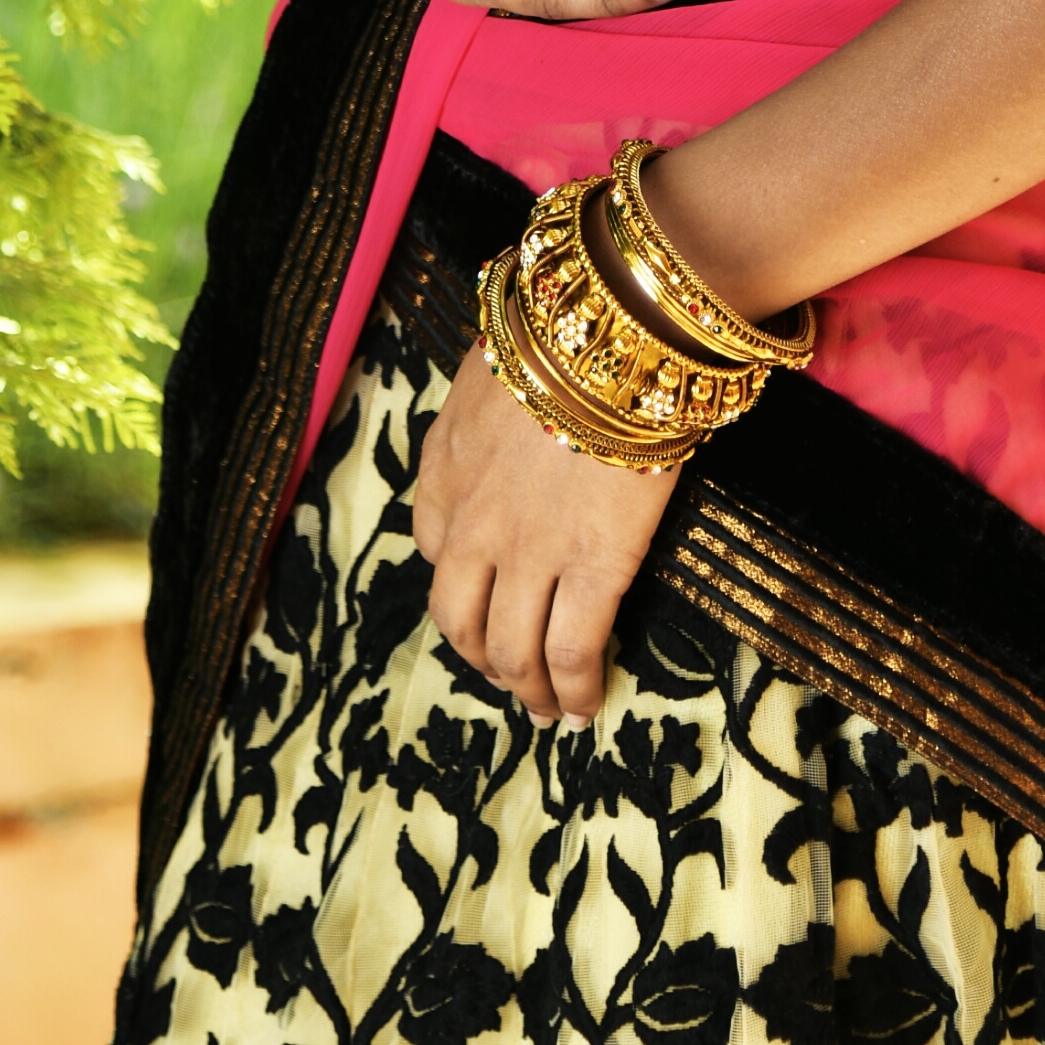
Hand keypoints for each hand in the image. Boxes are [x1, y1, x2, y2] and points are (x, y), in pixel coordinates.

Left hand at [412, 339, 677, 723]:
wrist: (607, 334)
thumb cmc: (560, 332)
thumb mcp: (490, 372)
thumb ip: (485, 415)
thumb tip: (506, 420)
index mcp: (443, 474)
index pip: (436, 555)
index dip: (461, 593)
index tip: (484, 607)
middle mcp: (472, 526)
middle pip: (460, 621)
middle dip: (484, 660)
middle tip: (510, 680)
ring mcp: (530, 553)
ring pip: (512, 650)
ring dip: (528, 691)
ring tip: (549, 712)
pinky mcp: (593, 567)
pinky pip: (573, 650)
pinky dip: (576, 690)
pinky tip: (585, 708)